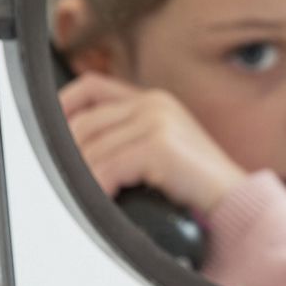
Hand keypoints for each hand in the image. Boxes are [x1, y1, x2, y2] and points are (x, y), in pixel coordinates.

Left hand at [59, 72, 247, 213]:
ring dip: (86, 179)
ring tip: (93, 196)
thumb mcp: (162, 147)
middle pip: (84, 123)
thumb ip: (128, 136)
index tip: (50, 132)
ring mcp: (157, 121)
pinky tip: (111, 198)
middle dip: (72, 156)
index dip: (64, 105)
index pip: (92, 87)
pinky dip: (102, 188)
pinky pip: (108, 167)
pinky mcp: (159, 145)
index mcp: (154, 99)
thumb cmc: (198, 182)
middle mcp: (154, 103)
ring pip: (93, 150)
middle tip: (69, 181)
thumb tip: (80, 147)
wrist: (234, 198)